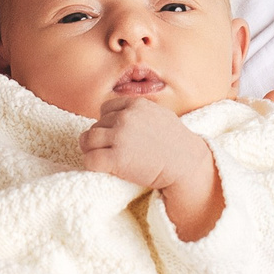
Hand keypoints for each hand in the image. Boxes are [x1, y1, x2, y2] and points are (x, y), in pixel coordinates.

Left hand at [83, 95, 221, 238]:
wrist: (185, 164)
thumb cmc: (177, 142)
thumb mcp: (160, 114)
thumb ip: (140, 110)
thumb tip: (124, 112)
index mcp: (135, 105)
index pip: (106, 109)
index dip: (107, 123)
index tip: (113, 135)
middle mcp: (125, 118)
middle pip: (96, 125)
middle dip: (100, 138)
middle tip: (109, 149)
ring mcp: (119, 137)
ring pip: (88, 140)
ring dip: (90, 149)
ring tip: (99, 157)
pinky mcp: (116, 158)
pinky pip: (90, 159)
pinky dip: (91, 164)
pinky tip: (101, 168)